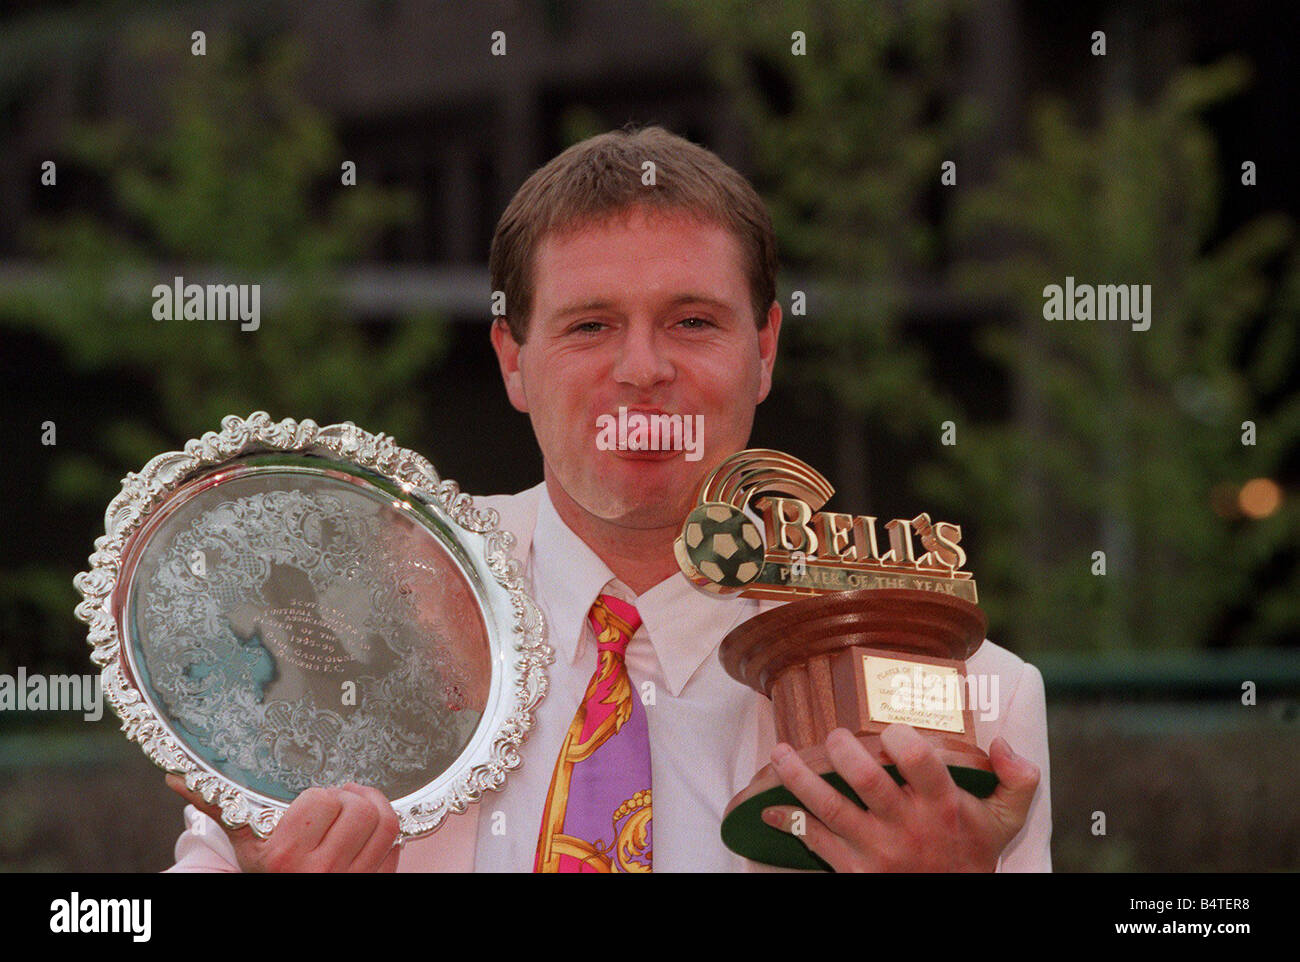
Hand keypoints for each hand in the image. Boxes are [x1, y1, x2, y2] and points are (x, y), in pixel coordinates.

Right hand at [167, 776, 402, 872]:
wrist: (283, 901)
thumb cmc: (264, 869)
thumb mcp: (243, 841)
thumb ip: (219, 803)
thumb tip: (177, 777)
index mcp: (284, 857)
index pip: (321, 800)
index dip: (321, 795)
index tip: (315, 800)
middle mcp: (321, 872)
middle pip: (360, 809)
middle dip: (352, 798)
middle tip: (341, 800)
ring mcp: (352, 880)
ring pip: (387, 824)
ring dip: (377, 807)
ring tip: (359, 806)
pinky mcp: (375, 883)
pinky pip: (397, 846)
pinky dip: (388, 832)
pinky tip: (369, 831)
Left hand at [762, 724, 1039, 871]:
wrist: (951, 900)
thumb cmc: (971, 849)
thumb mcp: (1006, 818)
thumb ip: (1018, 779)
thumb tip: (1004, 744)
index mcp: (943, 806)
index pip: (923, 766)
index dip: (905, 742)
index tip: (893, 727)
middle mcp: (907, 827)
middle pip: (867, 783)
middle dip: (844, 752)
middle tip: (833, 735)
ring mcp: (876, 850)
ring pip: (830, 810)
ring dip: (799, 779)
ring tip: (780, 752)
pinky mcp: (852, 869)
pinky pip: (813, 842)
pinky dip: (787, 822)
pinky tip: (769, 805)